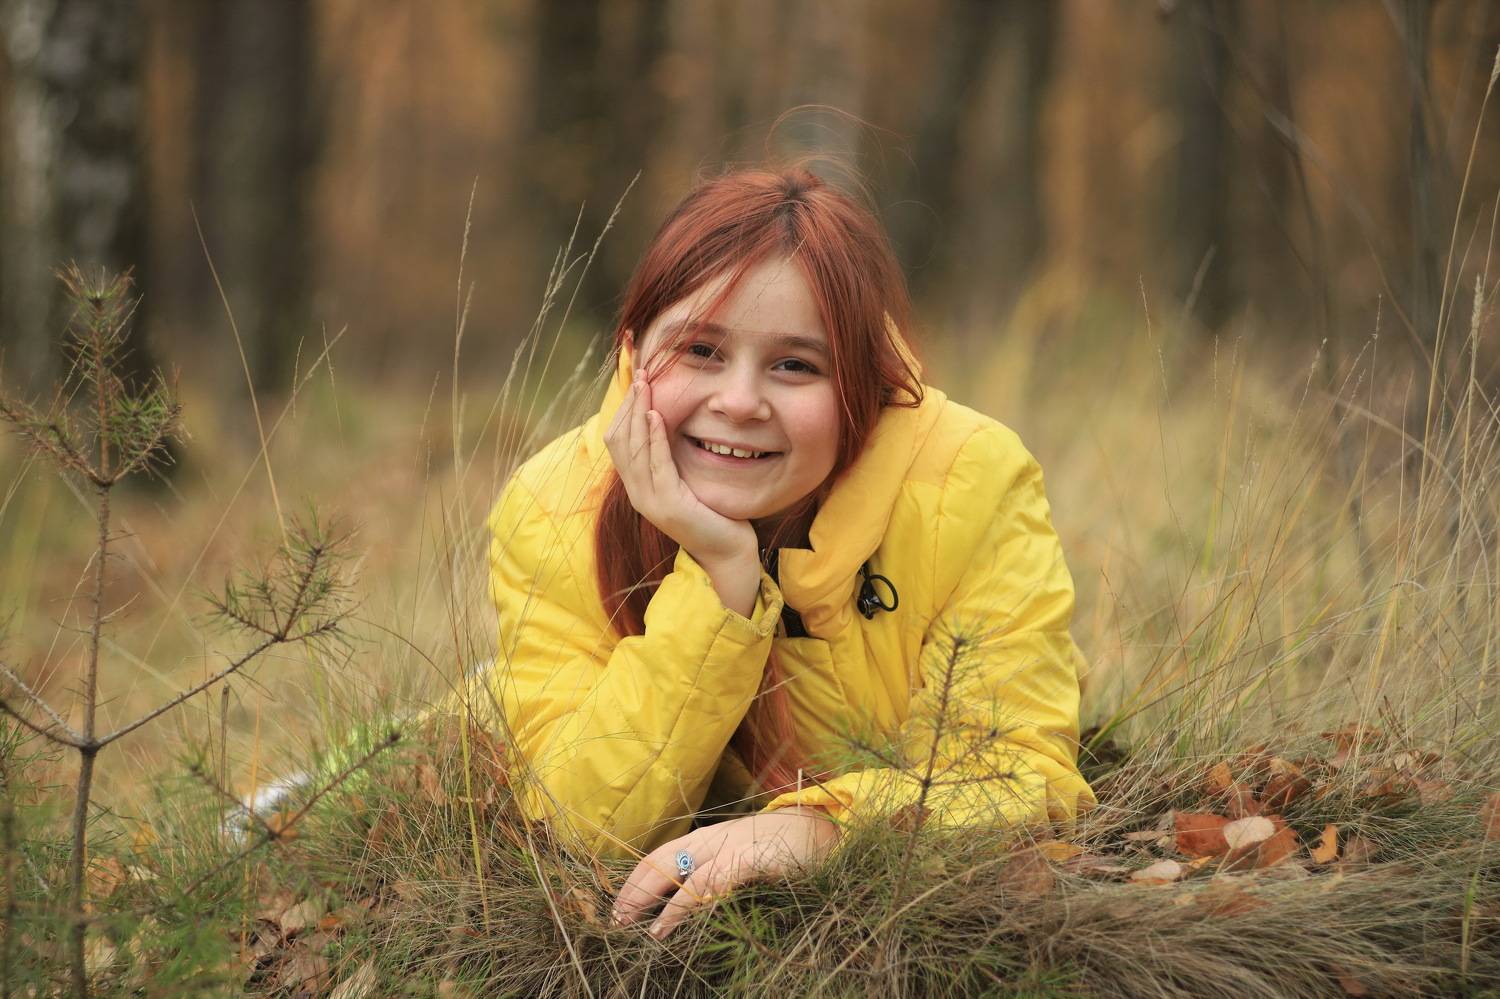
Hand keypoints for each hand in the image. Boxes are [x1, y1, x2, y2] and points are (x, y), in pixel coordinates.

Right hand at [604, 379, 757, 566]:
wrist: (726, 552)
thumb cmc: (711, 514)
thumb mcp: (685, 482)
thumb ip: (670, 459)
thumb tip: (666, 423)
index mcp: (637, 486)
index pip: (617, 441)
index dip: (623, 409)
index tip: (637, 380)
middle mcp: (637, 493)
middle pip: (619, 440)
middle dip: (629, 404)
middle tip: (641, 374)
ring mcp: (649, 500)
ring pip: (633, 448)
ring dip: (638, 412)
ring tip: (646, 385)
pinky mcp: (669, 504)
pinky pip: (656, 464)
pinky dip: (655, 438)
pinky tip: (657, 415)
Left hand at [610, 807, 841, 939]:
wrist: (828, 831)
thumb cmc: (786, 850)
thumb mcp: (744, 858)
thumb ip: (717, 873)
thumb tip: (685, 898)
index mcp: (712, 839)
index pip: (663, 854)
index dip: (637, 878)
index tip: (617, 904)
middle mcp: (717, 839)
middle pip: (663, 860)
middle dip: (635, 889)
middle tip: (615, 918)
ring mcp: (734, 847)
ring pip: (682, 870)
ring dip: (656, 900)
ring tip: (637, 926)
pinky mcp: (753, 859)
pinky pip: (713, 880)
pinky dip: (688, 901)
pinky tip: (673, 920)